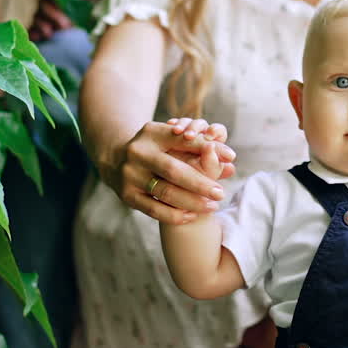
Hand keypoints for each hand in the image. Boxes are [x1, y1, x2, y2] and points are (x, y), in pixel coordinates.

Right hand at [110, 118, 235, 225]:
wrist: (115, 159)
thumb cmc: (156, 148)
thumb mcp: (170, 138)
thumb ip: (199, 147)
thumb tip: (230, 161)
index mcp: (152, 132)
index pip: (184, 140)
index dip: (209, 148)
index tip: (232, 157)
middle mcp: (138, 152)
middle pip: (174, 170)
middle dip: (201, 183)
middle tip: (220, 192)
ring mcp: (130, 175)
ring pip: (165, 192)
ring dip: (192, 202)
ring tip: (212, 206)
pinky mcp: (127, 195)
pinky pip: (154, 209)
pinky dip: (175, 215)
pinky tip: (192, 215)